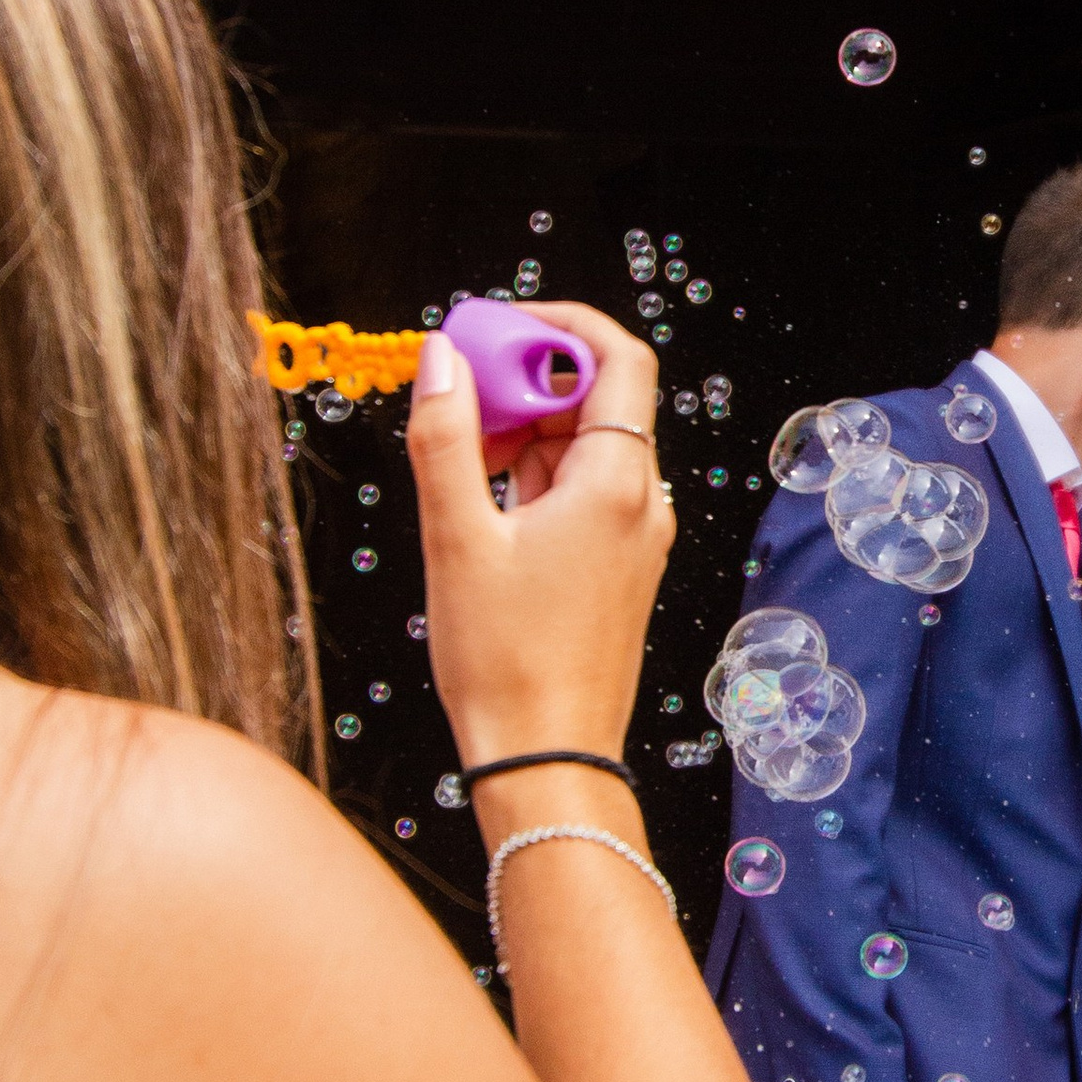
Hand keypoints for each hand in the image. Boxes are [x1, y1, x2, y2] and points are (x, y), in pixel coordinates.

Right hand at [407, 304, 675, 772]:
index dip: (557, 326)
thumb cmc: (504, 660)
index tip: (494, 325)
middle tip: (453, 391)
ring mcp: (634, 535)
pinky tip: (480, 499)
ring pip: (584, 445)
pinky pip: (581, 490)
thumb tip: (440, 357)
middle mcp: (641, 502)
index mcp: (617, 484)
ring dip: (523, 430)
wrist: (547, 756)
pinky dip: (534, 474)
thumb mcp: (455, 537)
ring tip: (455, 456)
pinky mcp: (617, 564)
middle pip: (595, 398)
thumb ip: (445, 437)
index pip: (617, 357)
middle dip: (524, 380)